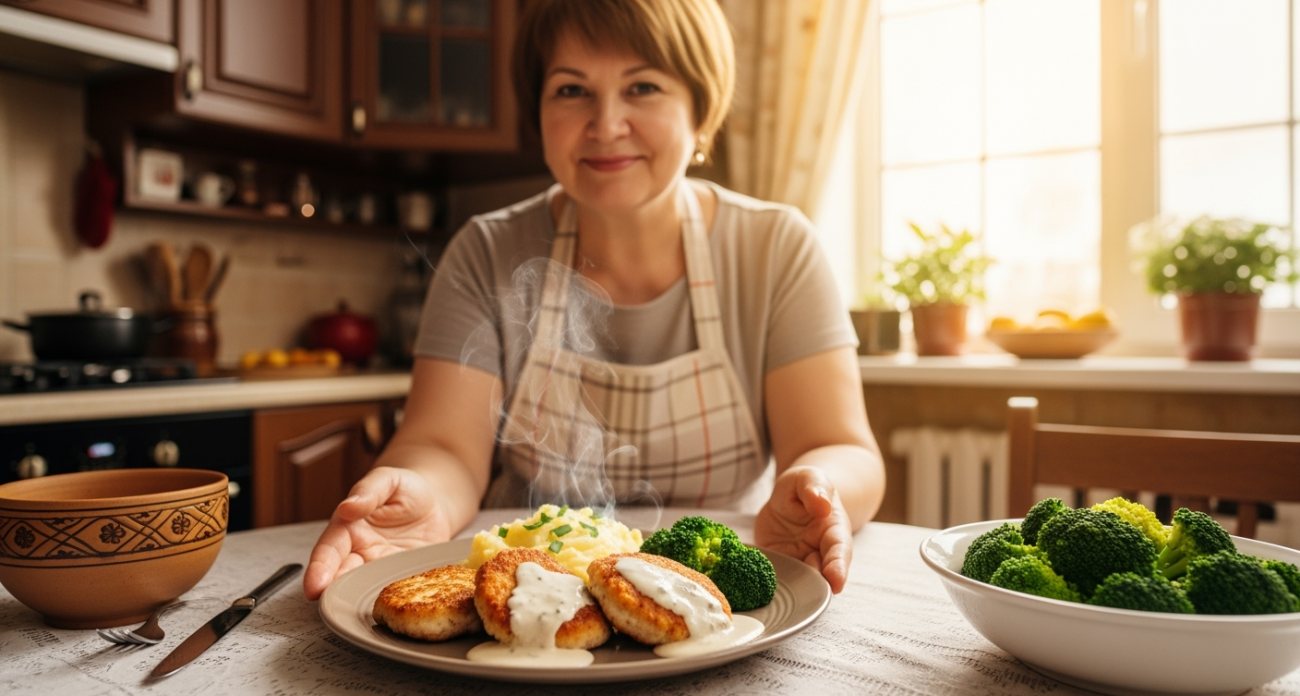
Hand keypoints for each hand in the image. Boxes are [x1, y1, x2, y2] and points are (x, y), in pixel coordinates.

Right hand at [303, 466, 453, 599]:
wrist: (435, 504)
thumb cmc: (406, 489)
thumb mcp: (389, 480)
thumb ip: (368, 491)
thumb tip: (347, 507)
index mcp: (348, 527)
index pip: (328, 550)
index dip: (319, 569)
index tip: (314, 586)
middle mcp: (358, 552)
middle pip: (339, 576)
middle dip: (331, 592)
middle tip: (329, 605)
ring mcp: (378, 568)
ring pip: (361, 589)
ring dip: (355, 600)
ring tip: (352, 610)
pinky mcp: (398, 578)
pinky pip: (390, 592)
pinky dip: (386, 601)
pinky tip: (388, 608)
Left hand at [753, 466, 853, 592]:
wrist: (788, 497)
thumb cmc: (805, 487)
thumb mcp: (808, 477)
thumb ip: (815, 488)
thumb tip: (822, 504)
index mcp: (834, 530)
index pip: (840, 550)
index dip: (839, 567)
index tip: (837, 582)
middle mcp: (820, 551)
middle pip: (822, 573)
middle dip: (817, 585)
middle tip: (809, 592)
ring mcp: (799, 561)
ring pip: (799, 581)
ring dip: (793, 589)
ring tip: (784, 592)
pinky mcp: (779, 565)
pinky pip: (775, 576)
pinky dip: (769, 584)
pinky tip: (759, 587)